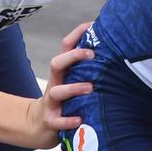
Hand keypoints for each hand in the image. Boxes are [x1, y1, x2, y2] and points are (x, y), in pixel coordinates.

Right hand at [27, 21, 95, 146]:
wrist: (39, 125)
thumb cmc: (63, 101)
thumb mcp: (71, 82)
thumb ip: (86, 70)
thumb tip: (112, 54)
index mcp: (62, 73)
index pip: (66, 47)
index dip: (77, 34)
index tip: (93, 25)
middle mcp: (55, 84)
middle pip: (57, 63)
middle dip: (73, 57)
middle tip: (92, 55)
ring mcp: (51, 103)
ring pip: (57, 92)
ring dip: (73, 88)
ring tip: (90, 88)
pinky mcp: (50, 121)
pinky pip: (58, 121)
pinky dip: (68, 120)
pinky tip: (79, 119)